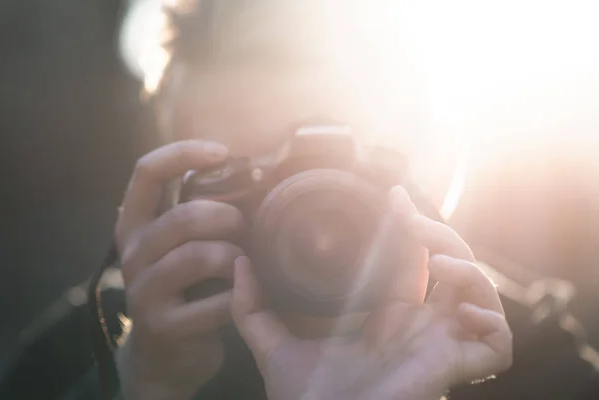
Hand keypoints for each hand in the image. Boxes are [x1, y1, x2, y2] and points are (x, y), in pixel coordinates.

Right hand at [114, 141, 244, 399]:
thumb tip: (249, 175)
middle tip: (245, 229)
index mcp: (135, 223)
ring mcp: (143, 290)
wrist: (164, 353)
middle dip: (227, 219)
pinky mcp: (162, 325)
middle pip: (184, 217)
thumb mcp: (180, 244)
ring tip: (245, 263)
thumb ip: (197, 212)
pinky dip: (239, 296)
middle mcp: (132, 252)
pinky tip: (243, 295)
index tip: (221, 153)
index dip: (183, 154)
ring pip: (198, 256)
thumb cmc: (183, 287)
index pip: (146, 172)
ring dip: (234, 257)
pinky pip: (214, 303)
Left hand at [232, 187, 512, 399]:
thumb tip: (238, 263)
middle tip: (409, 219)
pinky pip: (499, 344)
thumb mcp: (273, 343)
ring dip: (466, 268)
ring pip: (480, 294)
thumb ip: (252, 305)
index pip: (412, 260)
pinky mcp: (454, 369)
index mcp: (387, 317)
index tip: (394, 196)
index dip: (411, 226)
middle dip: (438, 234)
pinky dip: (491, 319)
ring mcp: (439, 346)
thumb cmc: (304, 399)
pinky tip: (463, 308)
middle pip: (451, 266)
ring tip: (436, 260)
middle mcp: (418, 326)